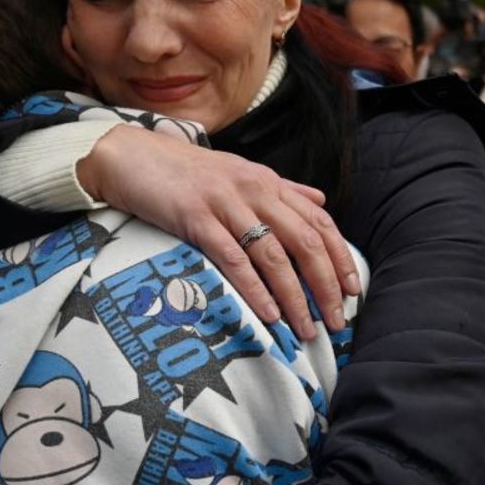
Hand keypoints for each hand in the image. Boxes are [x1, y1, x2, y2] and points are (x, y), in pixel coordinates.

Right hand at [82, 125, 361, 339]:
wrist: (130, 156)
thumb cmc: (185, 172)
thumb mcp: (239, 173)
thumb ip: (282, 188)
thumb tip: (321, 197)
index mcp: (268, 182)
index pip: (319, 222)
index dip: (340, 257)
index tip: (353, 290)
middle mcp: (254, 190)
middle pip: (305, 242)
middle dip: (326, 286)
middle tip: (335, 321)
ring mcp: (225, 203)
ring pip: (273, 255)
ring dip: (294, 297)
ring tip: (305, 329)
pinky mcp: (196, 218)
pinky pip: (233, 259)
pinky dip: (255, 289)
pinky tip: (269, 314)